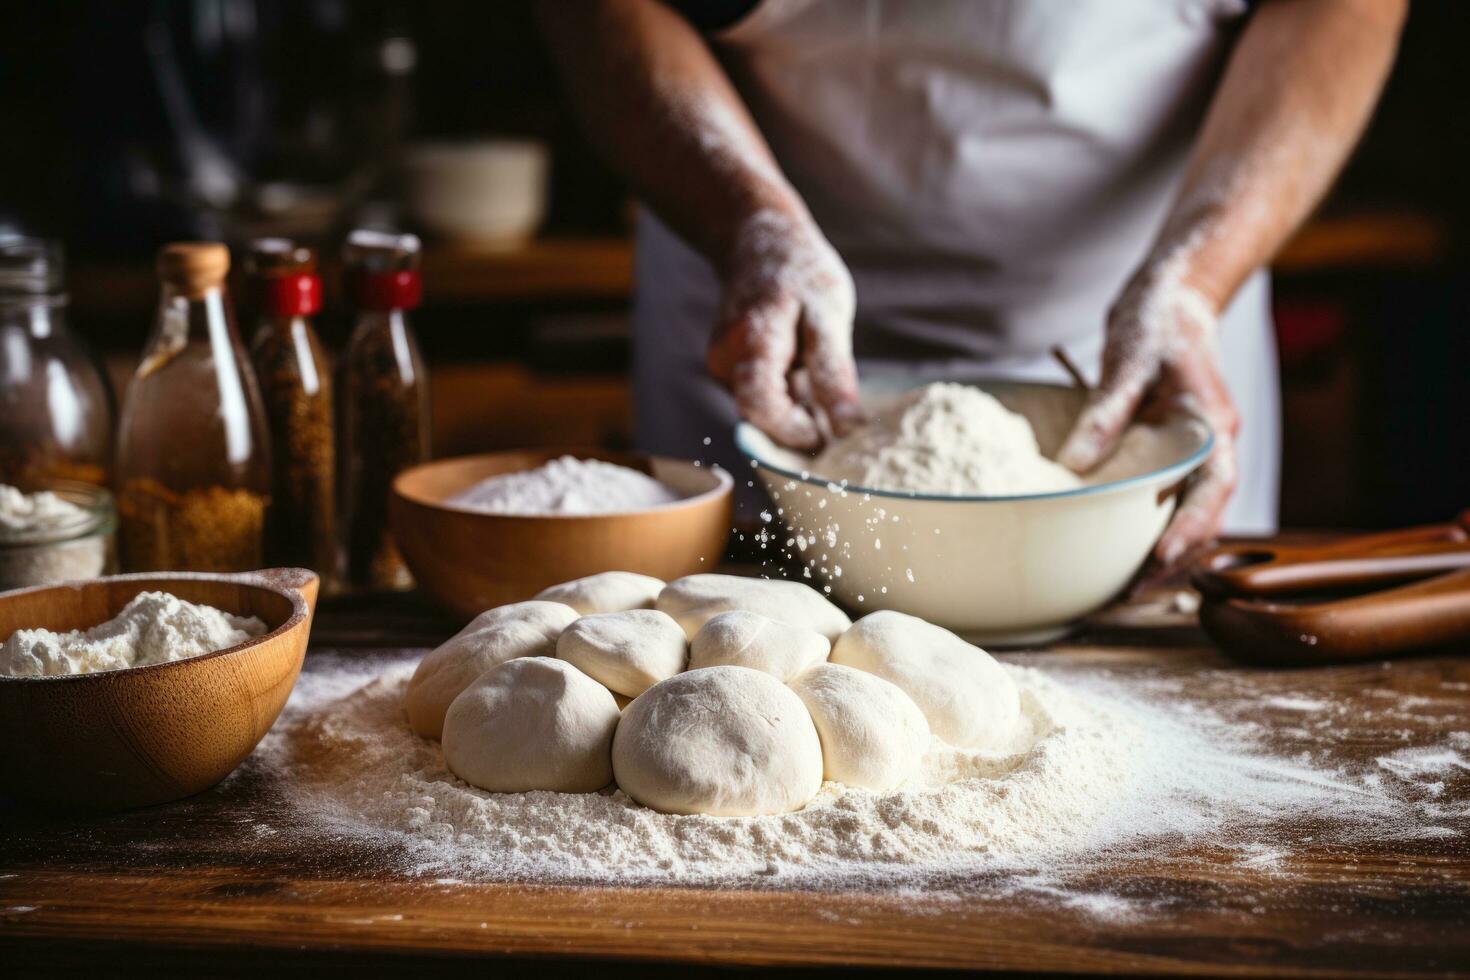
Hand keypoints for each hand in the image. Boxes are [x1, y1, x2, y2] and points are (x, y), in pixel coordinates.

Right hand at [706, 209, 863, 449]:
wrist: (758, 238)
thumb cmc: (798, 272)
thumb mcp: (830, 316)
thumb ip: (834, 374)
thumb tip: (847, 430)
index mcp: (748, 344)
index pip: (761, 410)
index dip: (795, 433)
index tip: (829, 433)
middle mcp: (724, 362)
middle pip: (762, 418)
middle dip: (800, 424)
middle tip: (837, 407)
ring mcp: (722, 367)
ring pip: (763, 411)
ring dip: (796, 408)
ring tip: (819, 370)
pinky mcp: (729, 371)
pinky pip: (762, 398)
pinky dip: (788, 396)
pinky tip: (804, 367)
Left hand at [1058, 266, 1240, 566]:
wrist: (1173, 297)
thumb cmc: (1155, 323)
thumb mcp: (1127, 361)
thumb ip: (1105, 412)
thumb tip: (1073, 466)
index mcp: (1210, 424)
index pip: (1213, 486)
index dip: (1190, 525)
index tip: (1160, 556)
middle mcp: (1212, 444)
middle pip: (1205, 514)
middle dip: (1175, 557)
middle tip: (1131, 593)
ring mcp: (1196, 451)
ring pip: (1190, 514)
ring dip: (1165, 552)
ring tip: (1125, 589)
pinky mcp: (1176, 453)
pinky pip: (1172, 500)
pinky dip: (1151, 528)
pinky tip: (1120, 552)